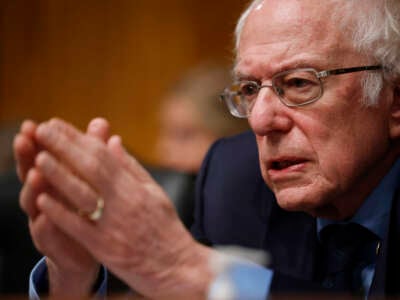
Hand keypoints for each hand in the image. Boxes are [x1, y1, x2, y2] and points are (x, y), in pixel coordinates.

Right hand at [14, 118, 110, 296]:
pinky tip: (45, 218)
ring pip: (34, 204)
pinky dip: (45, 227)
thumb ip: (95, 150)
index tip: (38, 123)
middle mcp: (45, 197)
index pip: (44, 154)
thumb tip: (100, 123)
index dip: (40, 140)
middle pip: (31, 174)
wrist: (90, 248)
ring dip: (34, 189)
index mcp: (55, 178)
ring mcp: (45, 220)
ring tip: (36, 174)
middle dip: (27, 157)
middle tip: (24, 139)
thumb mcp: (92, 176)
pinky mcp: (53, 244)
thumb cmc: (89, 205)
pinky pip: (46, 236)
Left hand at [32, 118, 213, 298]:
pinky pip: (79, 229)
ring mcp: (114, 226)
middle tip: (43, 130)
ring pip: (83, 196)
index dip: (79, 138)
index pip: (104, 156)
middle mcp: (125, 202)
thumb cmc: (165, 227)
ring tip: (39, 157)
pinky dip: (61, 213)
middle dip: (65, 147)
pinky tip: (44, 199)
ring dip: (60, 176)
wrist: (176, 266)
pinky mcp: (105, 249)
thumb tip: (113, 141)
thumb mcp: (154, 193)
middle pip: (92, 169)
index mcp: (136, 187)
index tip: (58, 125)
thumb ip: (131, 168)